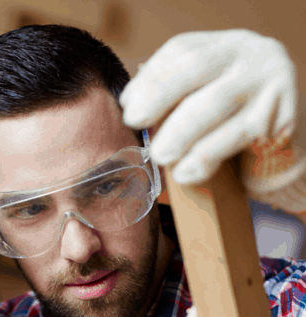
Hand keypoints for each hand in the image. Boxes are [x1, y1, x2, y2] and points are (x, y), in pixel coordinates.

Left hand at [121, 30, 296, 183]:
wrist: (288, 146)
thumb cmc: (233, 126)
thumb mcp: (205, 103)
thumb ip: (173, 98)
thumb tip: (130, 103)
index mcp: (226, 46)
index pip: (182, 49)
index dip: (151, 77)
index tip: (127, 105)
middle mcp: (250, 54)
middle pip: (197, 65)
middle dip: (160, 94)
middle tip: (134, 122)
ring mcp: (269, 80)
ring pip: (216, 101)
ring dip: (181, 132)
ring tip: (161, 155)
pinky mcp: (282, 114)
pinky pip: (237, 134)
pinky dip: (207, 155)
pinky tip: (187, 172)